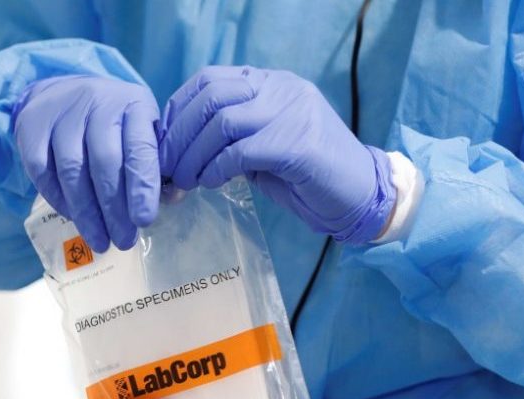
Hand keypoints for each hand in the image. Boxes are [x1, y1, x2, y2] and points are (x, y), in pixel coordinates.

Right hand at [14, 75, 159, 251]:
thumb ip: (155, 163)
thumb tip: (171, 202)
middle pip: (105, 162)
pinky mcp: (32, 125)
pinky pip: (42, 171)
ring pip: (72, 169)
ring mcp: (62, 113)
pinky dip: (58, 199)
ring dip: (86, 212)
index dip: (142, 186)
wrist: (64, 90)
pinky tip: (74, 217)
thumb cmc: (114, 120)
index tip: (144, 220)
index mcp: (134, 104)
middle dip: (114, 208)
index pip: (140, 148)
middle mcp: (98, 103)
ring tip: (100, 240)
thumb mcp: (142, 128)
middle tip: (123, 240)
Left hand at [158, 66, 394, 242]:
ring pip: (222, 121)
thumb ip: (231, 137)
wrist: (360, 195)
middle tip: (167, 165)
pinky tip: (210, 183)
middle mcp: (281, 88)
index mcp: (271, 82)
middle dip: (179, 133)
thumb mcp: (264, 146)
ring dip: (193, 154)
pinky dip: (216, 169)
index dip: (179, 108)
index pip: (210, 79)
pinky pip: (240, 151)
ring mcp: (292, 111)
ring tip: (184, 180)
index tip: (164, 140)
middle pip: (211, 95)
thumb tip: (183, 147)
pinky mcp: (297, 143)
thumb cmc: (308, 175)